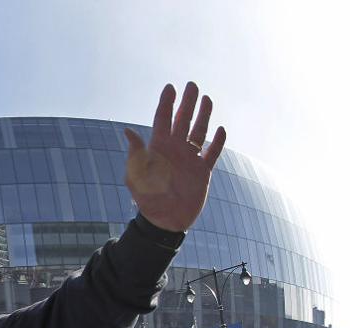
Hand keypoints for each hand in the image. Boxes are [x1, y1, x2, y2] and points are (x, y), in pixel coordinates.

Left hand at [124, 82, 225, 231]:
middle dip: (187, 102)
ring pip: (199, 132)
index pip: (162, 120)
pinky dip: (218, 142)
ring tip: (206, 99)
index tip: (170, 87)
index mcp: (158, 149)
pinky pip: (212, 153)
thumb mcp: (137, 176)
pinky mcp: (203, 171)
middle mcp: (175, 150)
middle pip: (183, 121)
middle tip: (192, 85)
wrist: (164, 221)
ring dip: (203, 115)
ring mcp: (190, 159)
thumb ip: (136, 154)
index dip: (166, 103)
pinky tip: (221, 130)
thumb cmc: (147, 199)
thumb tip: (128, 132)